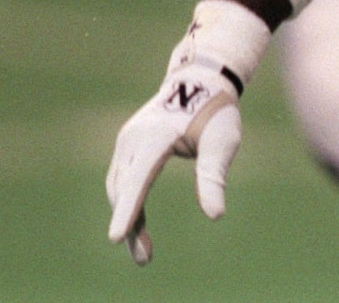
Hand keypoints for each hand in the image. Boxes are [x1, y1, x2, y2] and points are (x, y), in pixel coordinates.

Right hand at [106, 61, 241, 264]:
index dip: (129, 209)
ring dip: (128, 218)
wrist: (200, 80)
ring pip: (119, 188)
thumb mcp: (222, 142)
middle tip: (144, 258)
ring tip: (143, 252)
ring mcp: (127, 141)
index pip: (139, 178)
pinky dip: (129, 204)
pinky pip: (123, 180)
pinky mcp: (128, 146)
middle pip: (125, 189)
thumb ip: (214, 177)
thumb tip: (215, 215)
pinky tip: (138, 227)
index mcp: (156, 135)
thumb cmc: (216, 111)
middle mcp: (134, 137)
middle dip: (130, 225)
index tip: (116, 237)